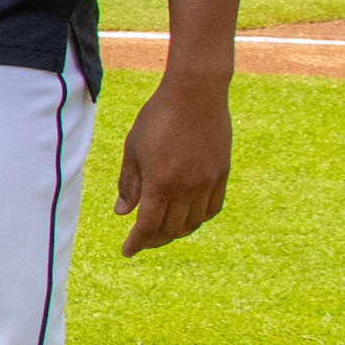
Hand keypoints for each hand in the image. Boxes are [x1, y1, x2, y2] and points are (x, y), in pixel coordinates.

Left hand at [114, 73, 231, 255]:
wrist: (196, 93)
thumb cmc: (157, 117)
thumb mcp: (134, 149)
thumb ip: (129, 183)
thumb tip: (122, 212)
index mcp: (160, 183)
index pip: (147, 226)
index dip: (136, 243)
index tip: (126, 251)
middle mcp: (187, 188)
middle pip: (170, 229)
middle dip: (153, 240)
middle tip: (141, 242)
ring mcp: (208, 182)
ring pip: (193, 222)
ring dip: (176, 232)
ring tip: (162, 232)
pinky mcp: (222, 173)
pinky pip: (212, 208)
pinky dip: (198, 219)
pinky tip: (188, 218)